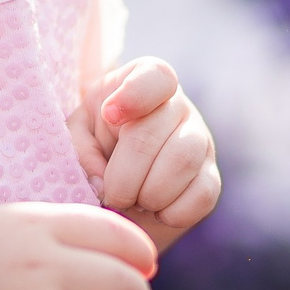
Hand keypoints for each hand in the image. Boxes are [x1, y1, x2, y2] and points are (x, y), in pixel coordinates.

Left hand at [69, 58, 220, 251]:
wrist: (122, 182)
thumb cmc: (96, 145)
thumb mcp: (78, 135)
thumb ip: (80, 149)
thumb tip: (100, 181)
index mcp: (143, 84)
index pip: (156, 76)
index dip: (134, 95)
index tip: (109, 116)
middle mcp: (178, 107)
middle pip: (154, 133)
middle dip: (123, 175)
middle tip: (111, 194)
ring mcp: (201, 140)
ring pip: (182, 162)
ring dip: (148, 193)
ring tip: (133, 202)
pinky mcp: (212, 177)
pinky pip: (202, 195)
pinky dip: (173, 212)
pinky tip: (156, 212)